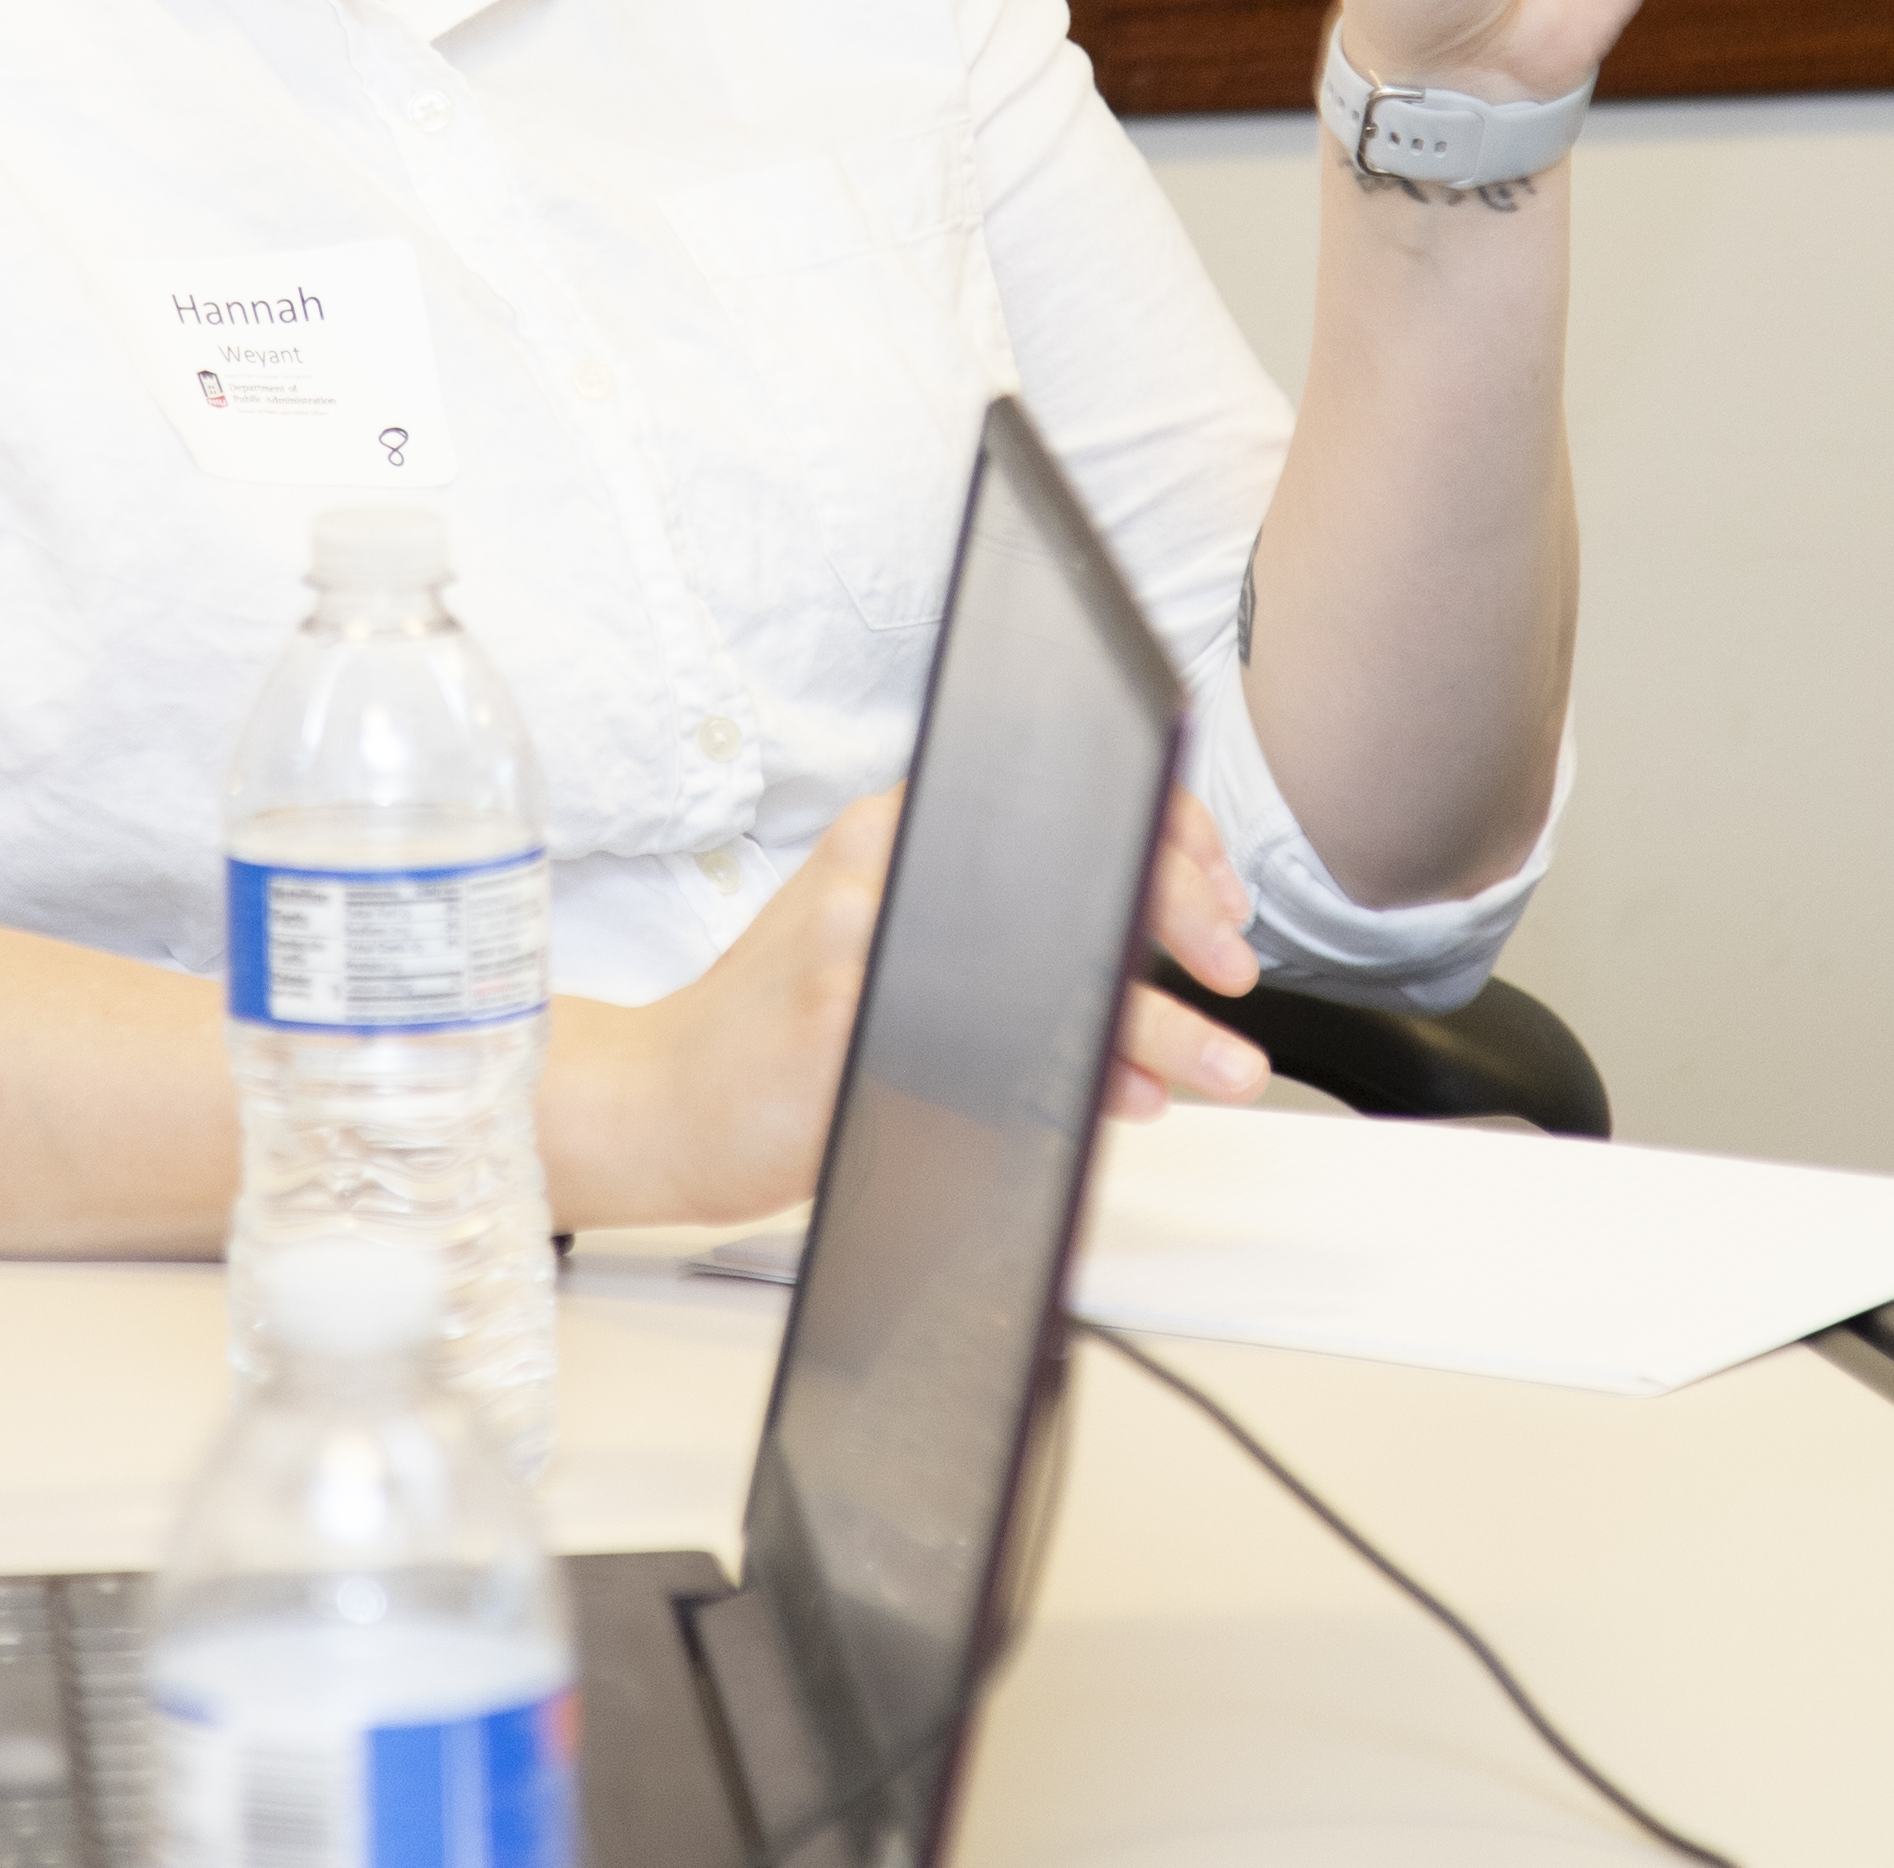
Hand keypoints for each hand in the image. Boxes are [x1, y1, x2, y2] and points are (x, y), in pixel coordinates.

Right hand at [541, 786, 1272, 1227]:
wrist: (660, 1101)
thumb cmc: (783, 1034)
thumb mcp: (882, 953)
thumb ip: (1000, 953)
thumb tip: (1142, 1008)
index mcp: (897, 826)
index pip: (1056, 791)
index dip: (1164, 838)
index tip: (1220, 904)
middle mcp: (880, 860)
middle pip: (1062, 859)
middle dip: (1178, 915)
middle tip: (1233, 970)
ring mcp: (858, 937)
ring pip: (1046, 964)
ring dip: (1156, 1025)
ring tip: (1221, 1066)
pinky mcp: (842, 1018)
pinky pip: (988, 1051)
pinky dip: (1071, 1082)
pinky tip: (1111, 1102)